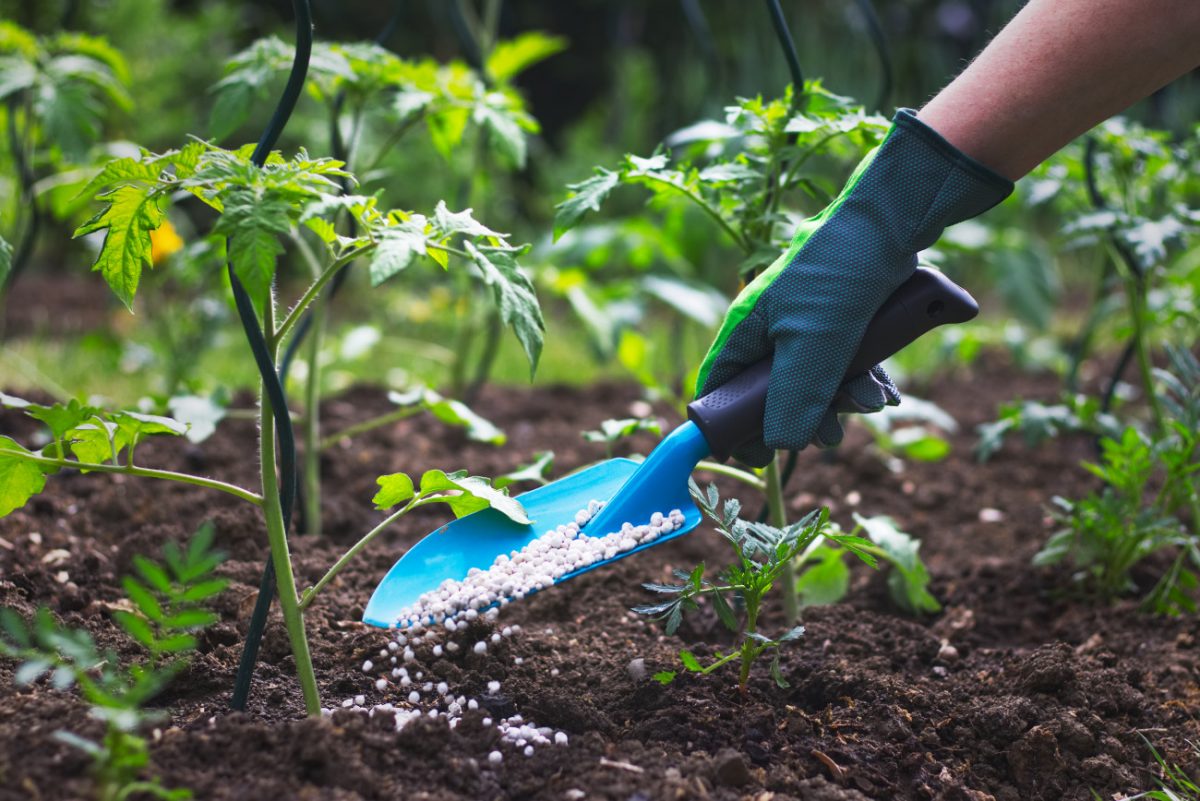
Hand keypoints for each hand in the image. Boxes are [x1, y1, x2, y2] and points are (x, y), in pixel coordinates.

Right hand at [695, 109, 1011, 466]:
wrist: (895, 220)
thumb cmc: (839, 273)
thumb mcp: (814, 343)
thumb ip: (794, 397)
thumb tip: (780, 446)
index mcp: (747, 330)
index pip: (720, 388)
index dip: (732, 426)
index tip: (757, 456)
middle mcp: (772, 328)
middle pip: (773, 394)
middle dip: (805, 417)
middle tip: (831, 434)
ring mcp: (809, 324)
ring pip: (816, 382)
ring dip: (844, 400)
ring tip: (872, 403)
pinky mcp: (844, 320)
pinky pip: (847, 365)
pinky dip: (865, 382)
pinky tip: (886, 393)